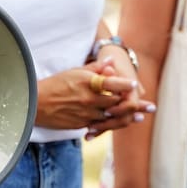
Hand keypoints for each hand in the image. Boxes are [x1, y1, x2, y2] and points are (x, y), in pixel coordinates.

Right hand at [36, 61, 153, 137]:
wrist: (36, 103)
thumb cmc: (55, 84)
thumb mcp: (75, 72)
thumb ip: (95, 68)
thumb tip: (112, 62)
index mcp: (88, 83)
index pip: (113, 83)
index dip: (125, 85)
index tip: (135, 85)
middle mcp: (90, 99)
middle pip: (117, 102)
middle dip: (133, 104)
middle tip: (150, 106)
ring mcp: (86, 113)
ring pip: (112, 116)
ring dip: (128, 117)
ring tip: (141, 117)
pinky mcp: (82, 124)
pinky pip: (101, 125)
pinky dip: (112, 123)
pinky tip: (121, 123)